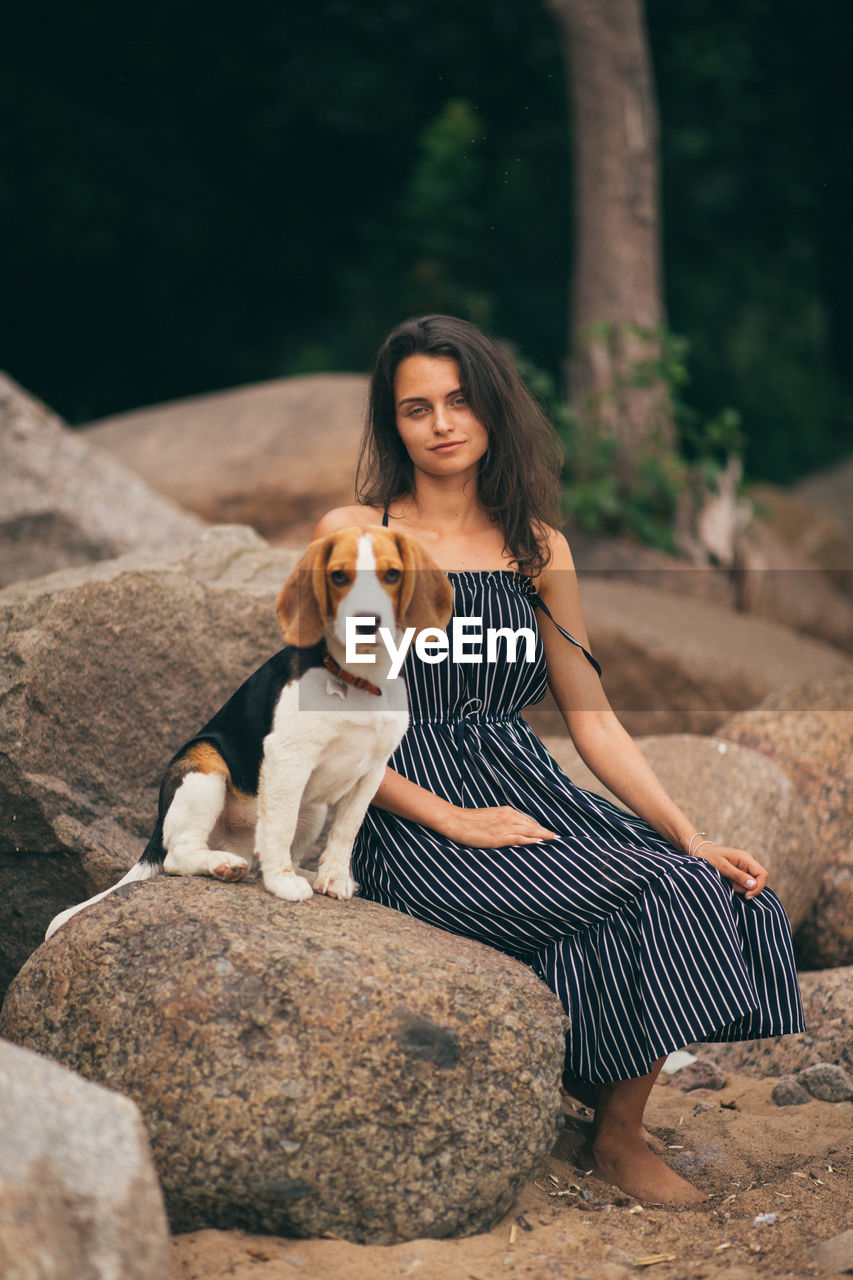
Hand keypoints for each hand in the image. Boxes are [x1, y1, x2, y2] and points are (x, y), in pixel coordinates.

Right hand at [440, 805, 556, 848]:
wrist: (454, 820)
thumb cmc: (469, 821)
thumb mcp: (489, 818)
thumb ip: (502, 822)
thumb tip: (513, 831)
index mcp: (507, 812)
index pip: (529, 821)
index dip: (540, 828)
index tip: (551, 834)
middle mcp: (508, 816)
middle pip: (533, 825)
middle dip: (546, 832)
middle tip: (559, 838)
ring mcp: (504, 826)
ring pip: (529, 830)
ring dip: (543, 835)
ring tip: (555, 840)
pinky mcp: (498, 836)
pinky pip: (519, 837)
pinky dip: (531, 839)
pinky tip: (540, 842)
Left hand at [694, 843, 767, 898]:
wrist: (700, 851)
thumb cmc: (709, 857)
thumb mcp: (722, 867)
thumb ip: (738, 875)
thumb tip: (753, 885)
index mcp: (746, 858)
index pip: (762, 874)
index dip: (758, 887)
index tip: (747, 896)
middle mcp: (748, 862)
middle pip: (757, 881)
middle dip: (744, 888)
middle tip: (729, 884)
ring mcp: (744, 867)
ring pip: (749, 884)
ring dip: (738, 887)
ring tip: (725, 880)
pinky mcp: (740, 872)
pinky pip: (743, 883)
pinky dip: (736, 885)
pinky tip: (727, 881)